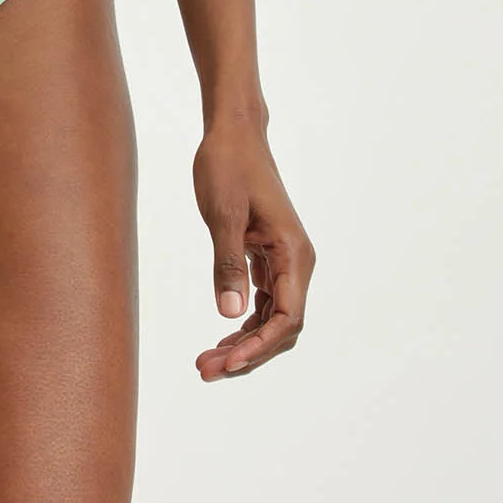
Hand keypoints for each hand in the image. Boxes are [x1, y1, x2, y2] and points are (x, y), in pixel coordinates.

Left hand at [192, 119, 313, 380]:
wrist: (233, 132)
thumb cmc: (228, 165)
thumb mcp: (223, 214)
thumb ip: (228, 264)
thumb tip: (230, 315)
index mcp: (293, 253)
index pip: (287, 318)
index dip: (258, 346)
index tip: (226, 361)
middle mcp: (296, 261)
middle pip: (281, 326)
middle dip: (247, 353)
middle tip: (205, 370)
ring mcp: (283, 259)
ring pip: (271, 317)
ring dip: (243, 341)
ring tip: (207, 362)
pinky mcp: (268, 255)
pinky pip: (263, 301)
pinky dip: (244, 321)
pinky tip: (221, 335)